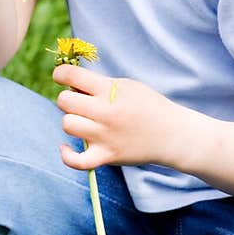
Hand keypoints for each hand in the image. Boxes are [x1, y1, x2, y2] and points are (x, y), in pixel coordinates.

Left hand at [52, 65, 179, 170]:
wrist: (172, 134)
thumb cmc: (148, 106)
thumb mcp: (127, 85)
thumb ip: (100, 83)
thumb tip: (70, 83)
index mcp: (110, 90)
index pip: (72, 75)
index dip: (61, 73)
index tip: (62, 76)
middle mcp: (105, 112)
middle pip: (64, 101)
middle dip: (68, 98)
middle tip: (81, 102)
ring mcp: (105, 136)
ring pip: (67, 125)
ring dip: (72, 121)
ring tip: (84, 121)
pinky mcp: (107, 156)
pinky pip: (76, 161)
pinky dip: (67, 155)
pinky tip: (66, 147)